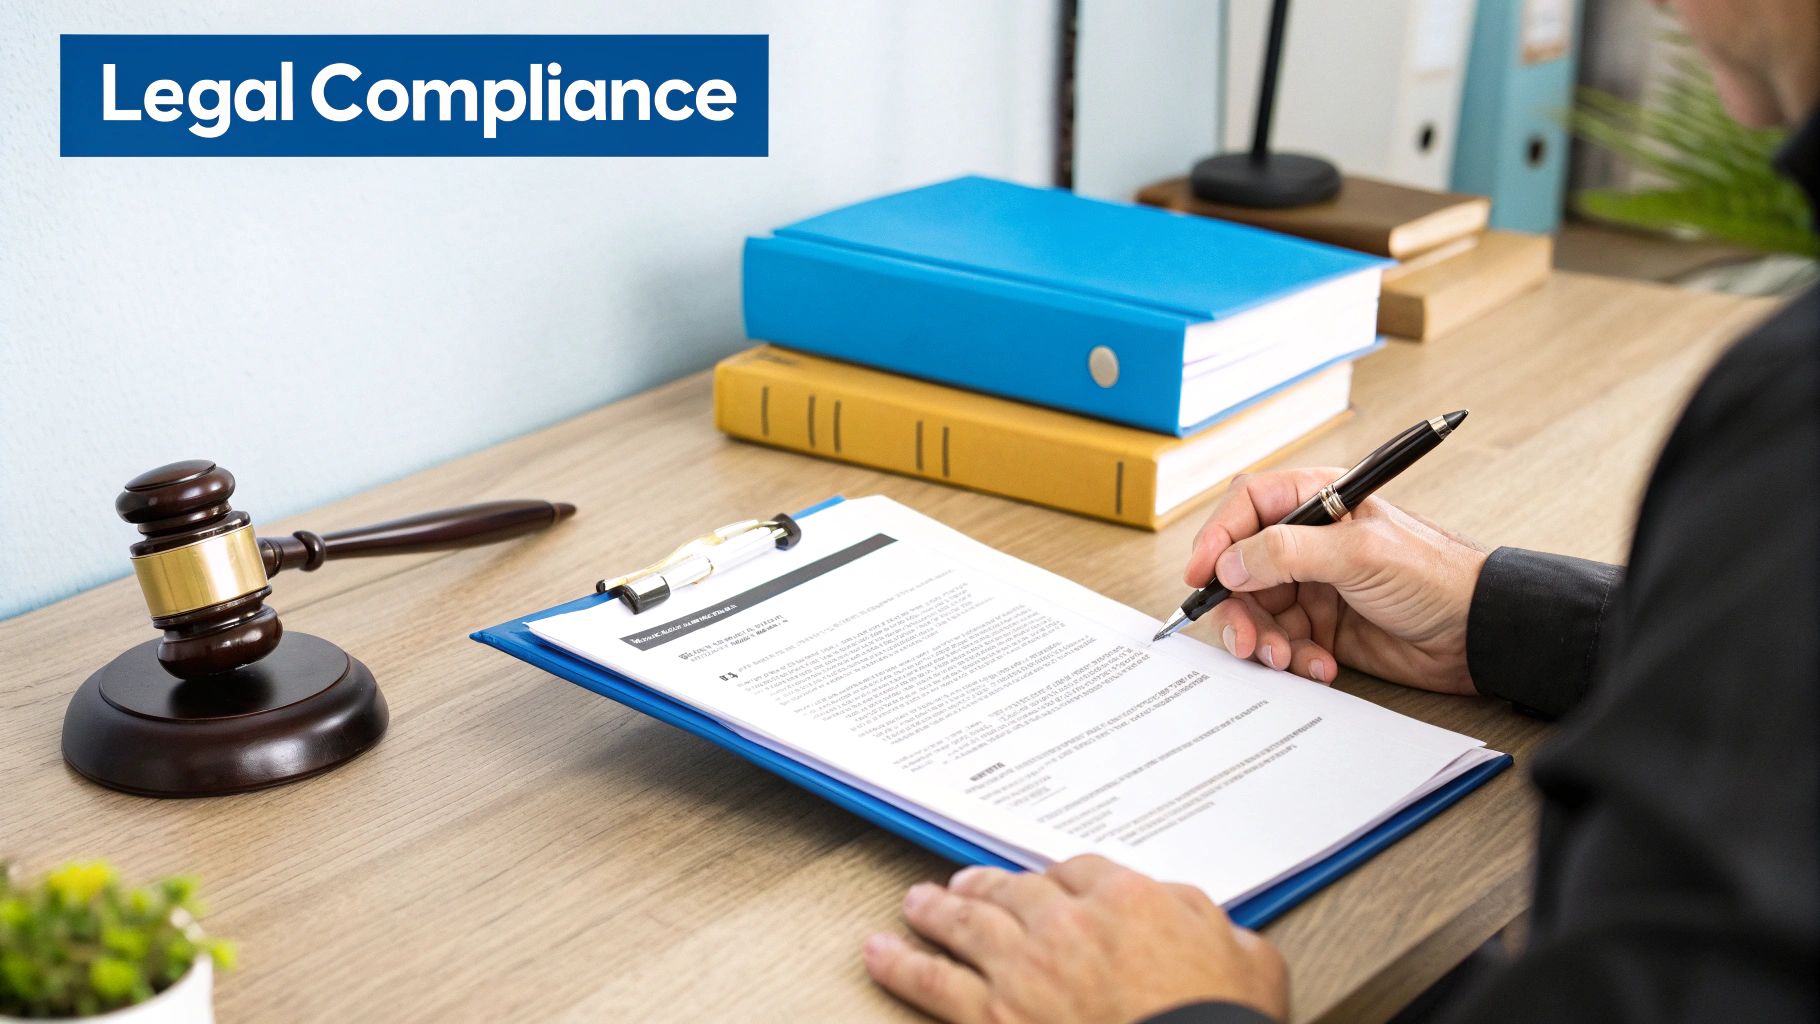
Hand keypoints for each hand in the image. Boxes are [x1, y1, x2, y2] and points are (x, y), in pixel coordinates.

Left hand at [863, 855, 1287, 1023]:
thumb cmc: (1221, 1020)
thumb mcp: (1249, 955)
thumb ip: (1208, 921)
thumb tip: (1191, 912)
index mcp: (1127, 901)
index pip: (1079, 871)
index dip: (1057, 878)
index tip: (1046, 884)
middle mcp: (1066, 926)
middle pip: (1013, 891)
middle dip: (984, 885)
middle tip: (962, 883)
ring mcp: (1023, 971)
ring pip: (964, 926)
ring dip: (935, 912)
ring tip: (915, 904)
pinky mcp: (994, 1018)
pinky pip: (934, 985)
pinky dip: (901, 966)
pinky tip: (878, 954)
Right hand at [1184, 468, 1488, 694]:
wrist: (1477, 634)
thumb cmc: (1434, 575)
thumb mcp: (1358, 553)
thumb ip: (1287, 552)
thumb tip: (1230, 560)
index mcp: (1318, 502)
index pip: (1247, 507)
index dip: (1217, 538)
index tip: (1201, 574)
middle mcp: (1309, 541)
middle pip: (1241, 567)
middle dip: (1238, 606)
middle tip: (1244, 639)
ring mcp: (1313, 585)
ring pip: (1257, 611)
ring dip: (1264, 639)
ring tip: (1287, 658)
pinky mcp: (1321, 627)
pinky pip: (1282, 641)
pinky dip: (1292, 658)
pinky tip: (1321, 665)